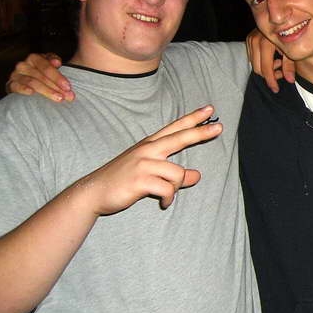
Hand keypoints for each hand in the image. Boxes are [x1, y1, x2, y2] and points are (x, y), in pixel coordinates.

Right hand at [6, 53, 74, 101]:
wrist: (34, 85)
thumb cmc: (46, 76)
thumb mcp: (52, 67)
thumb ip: (56, 62)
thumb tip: (57, 62)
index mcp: (35, 58)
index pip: (46, 66)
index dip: (58, 77)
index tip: (68, 87)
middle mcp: (24, 65)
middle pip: (41, 76)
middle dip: (56, 87)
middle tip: (68, 96)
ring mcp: (16, 75)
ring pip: (32, 82)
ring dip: (47, 91)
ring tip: (59, 98)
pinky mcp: (11, 85)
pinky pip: (15, 86)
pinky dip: (23, 89)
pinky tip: (31, 93)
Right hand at [78, 106, 221, 212]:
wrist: (93, 192)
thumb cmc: (122, 181)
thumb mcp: (148, 173)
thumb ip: (173, 173)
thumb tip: (198, 175)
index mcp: (149, 145)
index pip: (175, 128)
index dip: (192, 119)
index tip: (209, 110)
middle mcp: (148, 150)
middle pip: (180, 138)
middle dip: (201, 133)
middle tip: (220, 128)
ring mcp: (143, 164)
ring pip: (178, 173)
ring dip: (175, 188)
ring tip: (166, 195)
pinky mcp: (141, 180)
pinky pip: (168, 189)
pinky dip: (168, 198)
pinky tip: (162, 202)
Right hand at [246, 29, 294, 92]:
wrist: (284, 23)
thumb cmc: (291, 39)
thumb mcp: (292, 51)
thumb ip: (290, 66)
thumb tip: (290, 80)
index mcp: (267, 42)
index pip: (266, 68)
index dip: (271, 80)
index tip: (276, 89)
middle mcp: (256, 39)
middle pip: (257, 68)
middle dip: (269, 75)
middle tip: (281, 72)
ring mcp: (251, 39)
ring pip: (254, 64)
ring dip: (266, 68)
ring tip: (278, 64)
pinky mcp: (249, 39)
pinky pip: (252, 58)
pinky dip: (261, 62)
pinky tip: (272, 59)